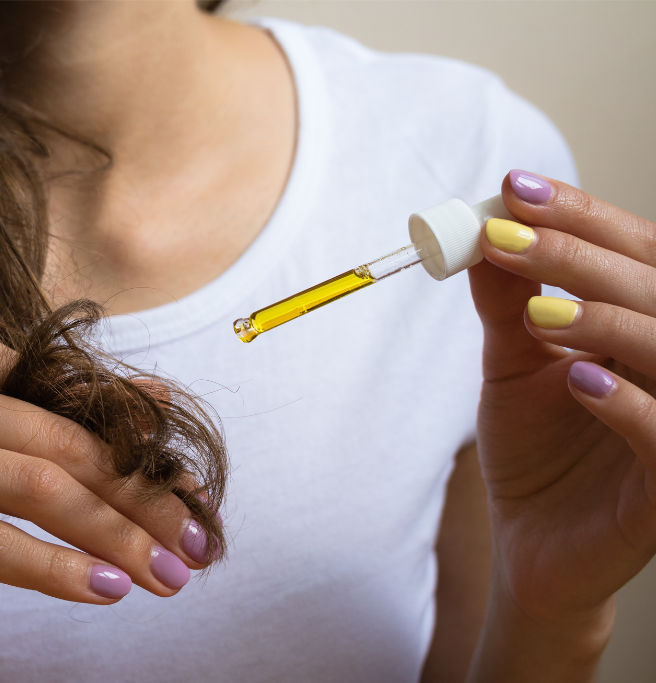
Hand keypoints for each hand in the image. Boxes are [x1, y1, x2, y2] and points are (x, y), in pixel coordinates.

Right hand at [0, 323, 212, 615]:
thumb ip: (34, 410)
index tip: (196, 494)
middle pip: (64, 445)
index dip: (142, 447)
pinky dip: (51, 569)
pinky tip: (101, 590)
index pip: (72, 398)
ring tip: (164, 577)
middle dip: (142, 499)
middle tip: (195, 545)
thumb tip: (149, 397)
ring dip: (113, 537)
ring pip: (35, 490)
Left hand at [468, 171, 655, 676]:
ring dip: (606, 319)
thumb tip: (482, 228)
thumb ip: (508, 302)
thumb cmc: (535, 451)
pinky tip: (577, 379)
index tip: (515, 188)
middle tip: (508, 234)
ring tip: (538, 311)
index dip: (582, 217)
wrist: (531, 543)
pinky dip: (627, 403)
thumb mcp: (514, 364)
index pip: (635, 254)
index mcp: (644, 328)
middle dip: (581, 255)